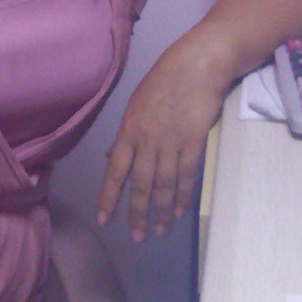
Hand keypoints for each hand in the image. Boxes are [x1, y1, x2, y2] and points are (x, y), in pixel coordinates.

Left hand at [96, 30, 229, 240]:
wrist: (197, 65)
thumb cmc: (165, 81)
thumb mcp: (136, 105)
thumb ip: (127, 135)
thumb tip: (114, 159)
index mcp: (129, 130)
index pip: (115, 171)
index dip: (109, 197)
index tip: (104, 219)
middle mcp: (147, 140)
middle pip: (141, 184)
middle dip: (138, 213)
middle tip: (138, 237)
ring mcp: (171, 142)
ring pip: (163, 185)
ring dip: (161, 210)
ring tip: (159, 230)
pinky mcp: (194, 142)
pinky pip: (187, 175)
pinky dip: (182, 195)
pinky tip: (178, 210)